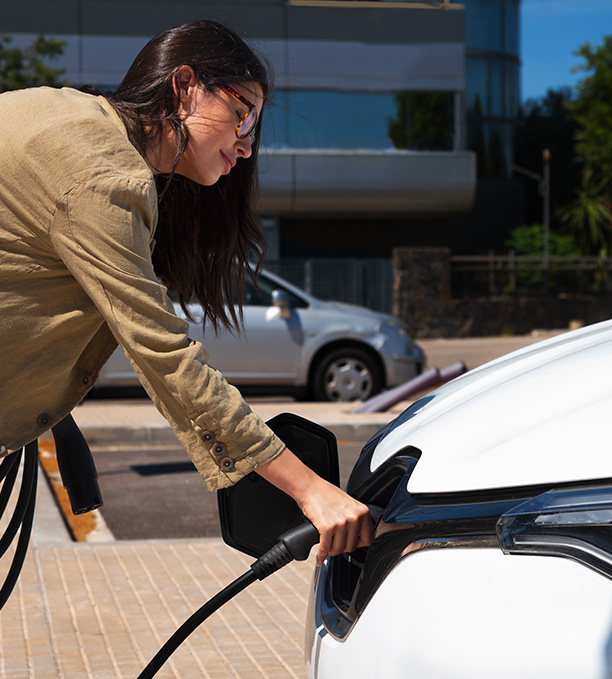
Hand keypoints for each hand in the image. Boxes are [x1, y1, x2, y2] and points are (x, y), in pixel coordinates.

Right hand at [255, 447, 372, 563]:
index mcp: (362, 512)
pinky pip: (326, 548)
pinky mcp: (327, 527)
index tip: (350, 544)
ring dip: (331, 552)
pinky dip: (321, 555)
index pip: (367, 539)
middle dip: (341, 548)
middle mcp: (354, 517)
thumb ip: (356, 519)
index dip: (357, 544)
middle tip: (334, 544)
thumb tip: (358, 536)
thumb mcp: (349, 504)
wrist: (310, 487)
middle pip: (351, 547)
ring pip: (339, 549)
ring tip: (327, 548)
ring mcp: (341, 523)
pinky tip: (319, 556)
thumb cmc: (326, 494)